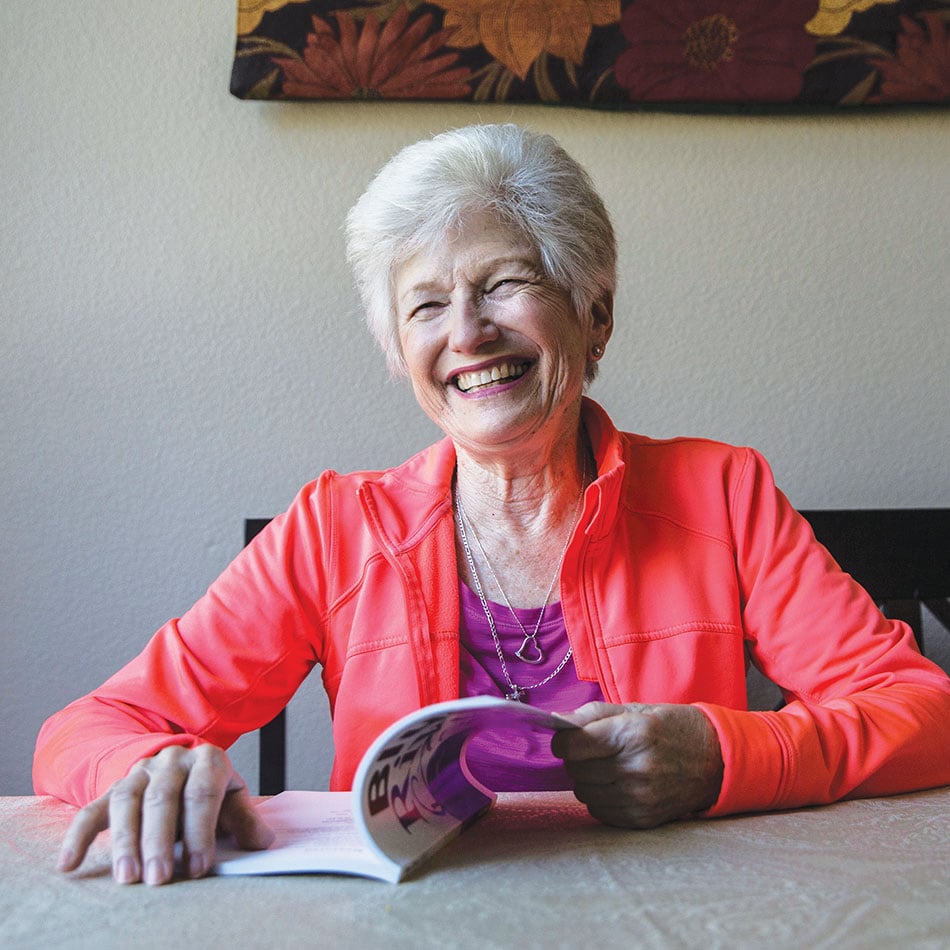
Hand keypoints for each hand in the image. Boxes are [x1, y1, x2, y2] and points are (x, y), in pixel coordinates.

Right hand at [57, 744, 273, 884]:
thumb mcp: (232, 797)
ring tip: (128, 878)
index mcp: (207, 759)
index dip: (201, 831)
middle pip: (162, 798)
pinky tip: (69, 865)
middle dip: (161, 841)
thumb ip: (245, 818)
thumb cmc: (209, 787)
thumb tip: (262, 842)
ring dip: (125, 842)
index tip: (199, 868)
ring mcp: (139, 772)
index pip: (202, 793)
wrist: (179, 761)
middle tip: (160, 878)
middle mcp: (171, 760)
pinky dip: (78, 836)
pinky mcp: (112, 787)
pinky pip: (91, 809)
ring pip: (127, 802)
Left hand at [551, 702, 723, 828]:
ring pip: (583, 792)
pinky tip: (619, 783)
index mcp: (632, 734)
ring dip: (588, 778)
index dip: (563, 740)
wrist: (716, 760)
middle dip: (576, 758)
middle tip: (593, 749)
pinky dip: (601, 797)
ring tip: (610, 766)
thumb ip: (593, 715)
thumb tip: (556, 721)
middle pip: (575, 769)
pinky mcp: (642, 819)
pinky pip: (599, 810)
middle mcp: (636, 768)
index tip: (568, 737)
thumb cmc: (672, 728)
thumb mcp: (635, 710)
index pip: (571, 746)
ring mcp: (640, 798)